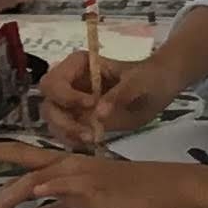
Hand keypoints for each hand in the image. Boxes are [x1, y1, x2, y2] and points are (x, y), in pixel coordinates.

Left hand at [0, 153, 192, 207]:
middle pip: (22, 155)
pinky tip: (34, 198)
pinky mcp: (95, 189)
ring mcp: (81, 174)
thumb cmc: (130, 195)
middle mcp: (68, 164)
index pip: (24, 156)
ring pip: (37, 179)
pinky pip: (67, 188)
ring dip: (10, 197)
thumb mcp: (88, 204)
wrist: (166, 189)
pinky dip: (49, 191)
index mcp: (66, 165)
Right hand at [35, 44, 170, 145]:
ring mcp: (70, 102)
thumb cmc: (148, 76)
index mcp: (78, 65)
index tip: (91, 104)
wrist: (159, 88)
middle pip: (48, 103)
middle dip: (63, 120)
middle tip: (88, 133)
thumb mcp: (138, 82)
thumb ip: (119, 94)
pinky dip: (72, 140)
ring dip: (67, 133)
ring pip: (52, 120)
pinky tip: (91, 142)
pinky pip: (63, 132)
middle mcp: (68, 83)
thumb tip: (99, 114)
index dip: (66, 96)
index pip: (54, 81)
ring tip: (91, 139)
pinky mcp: (77, 119)